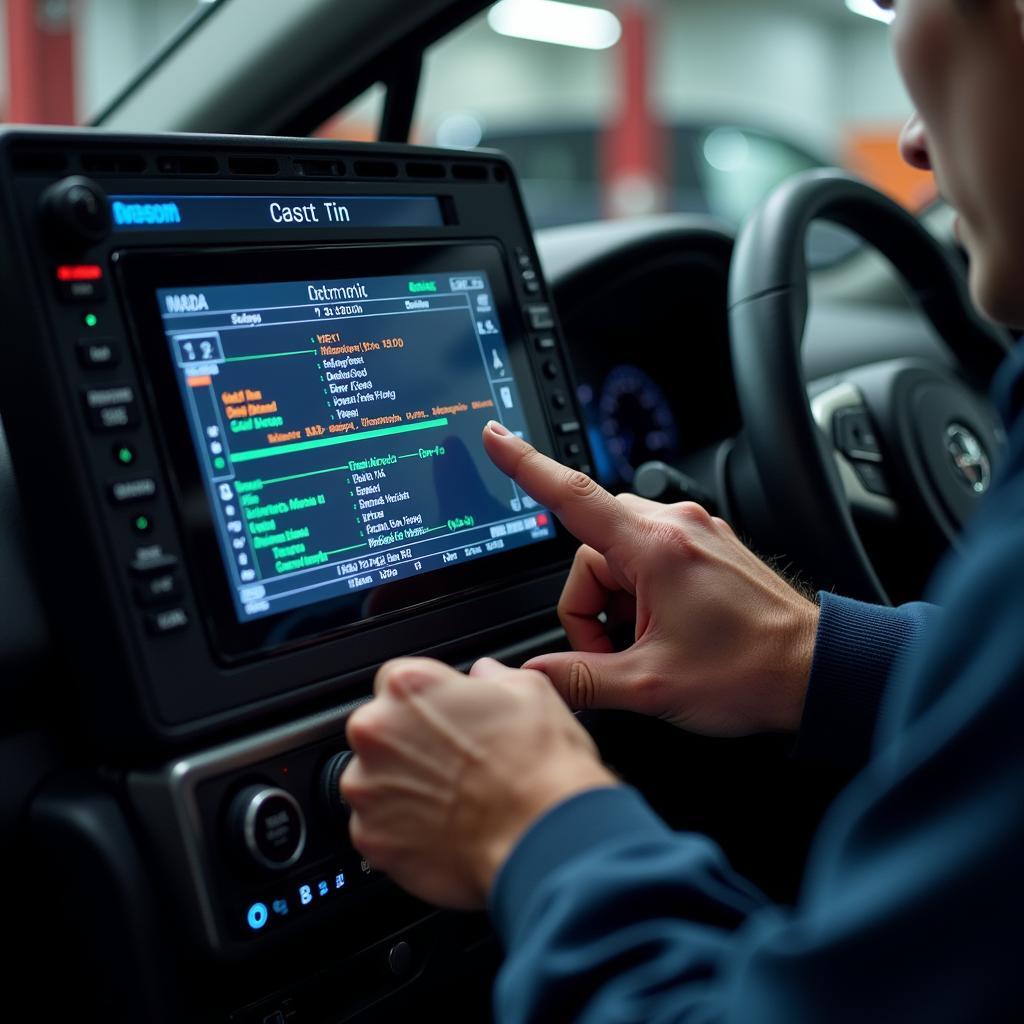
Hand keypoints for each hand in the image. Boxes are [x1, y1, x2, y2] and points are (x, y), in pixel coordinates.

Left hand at [341, 657, 616, 908]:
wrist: (543, 839)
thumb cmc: (540, 766)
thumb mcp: (530, 690)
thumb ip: (492, 676)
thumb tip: (484, 676)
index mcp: (410, 687)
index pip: (396, 680)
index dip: (426, 700)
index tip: (445, 717)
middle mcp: (377, 733)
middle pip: (380, 730)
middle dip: (409, 743)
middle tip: (454, 762)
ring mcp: (367, 789)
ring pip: (374, 780)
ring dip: (402, 787)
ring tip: (454, 800)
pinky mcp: (371, 838)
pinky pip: (378, 827)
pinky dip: (402, 831)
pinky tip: (444, 831)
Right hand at [483, 422, 819, 736]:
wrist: (818, 672)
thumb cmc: (751, 671)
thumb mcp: (652, 686)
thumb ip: (581, 679)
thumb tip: (534, 675)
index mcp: (655, 548)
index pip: (571, 494)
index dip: (525, 465)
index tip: (496, 437)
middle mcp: (675, 527)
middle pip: (590, 551)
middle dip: (589, 607)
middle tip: (616, 655)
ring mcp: (695, 536)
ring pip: (618, 560)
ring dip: (616, 608)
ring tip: (650, 650)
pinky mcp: (707, 550)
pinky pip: (649, 562)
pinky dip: (641, 600)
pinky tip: (666, 635)